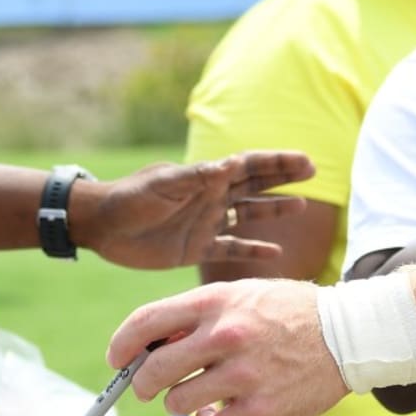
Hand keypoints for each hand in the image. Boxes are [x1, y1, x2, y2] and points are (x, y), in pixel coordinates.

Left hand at [76, 151, 313, 269]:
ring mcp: (206, 222)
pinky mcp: (196, 247)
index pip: (249, 165)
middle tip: (313, 172)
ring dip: (273, 209)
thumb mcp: (164, 185)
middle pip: (255, 184)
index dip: (277, 162)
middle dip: (283, 177)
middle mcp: (212, 197)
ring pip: (249, 214)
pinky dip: (252, 250)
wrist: (102, 226)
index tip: (305, 161)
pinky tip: (274, 254)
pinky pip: (231, 247)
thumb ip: (197, 177)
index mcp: (206, 177)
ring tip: (301, 205)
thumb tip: (230, 164)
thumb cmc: (130, 198)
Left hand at [107, 278, 345, 415]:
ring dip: (181, 403)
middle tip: (152, 387)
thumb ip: (198, 314)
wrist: (347, 333)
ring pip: (178, 403)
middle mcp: (226, 334)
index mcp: (217, 301)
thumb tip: (151, 343)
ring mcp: (244, 372)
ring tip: (198, 395)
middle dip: (144, 383)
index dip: (122, 345)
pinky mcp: (261, 406)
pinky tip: (217, 413)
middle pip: (154, 371)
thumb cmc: (287, 311)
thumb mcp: (243, 294)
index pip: (147, 322)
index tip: (118, 360)